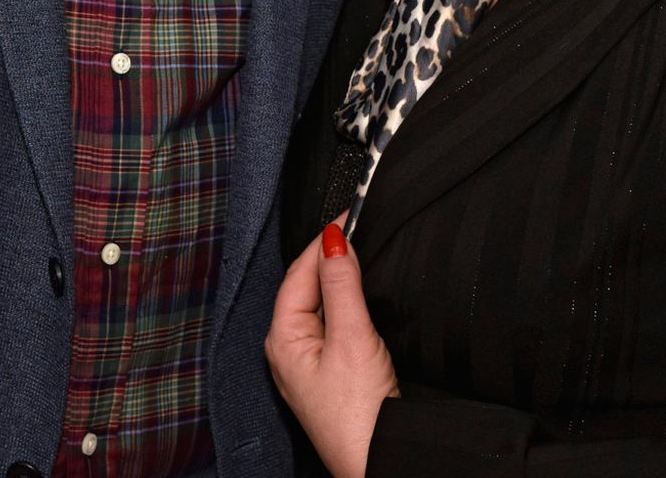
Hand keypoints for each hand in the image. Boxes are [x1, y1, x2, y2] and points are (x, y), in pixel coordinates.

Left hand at [266, 217, 398, 477]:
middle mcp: (289, 349)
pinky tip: (364, 296)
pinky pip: (335, 323)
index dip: (325, 240)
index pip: (300, 271)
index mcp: (282, 338)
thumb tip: (334, 239)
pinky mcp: (332, 374)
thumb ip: (342, 285)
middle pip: (308, 285)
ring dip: (341, 279)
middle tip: (360, 225)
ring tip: (363, 251)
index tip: (350, 212)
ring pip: (323, 303)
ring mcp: (310, 363)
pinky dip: (349, 303)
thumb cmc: (360, 416)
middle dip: (332, 256)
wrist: (383, 464)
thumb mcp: (353, 339)